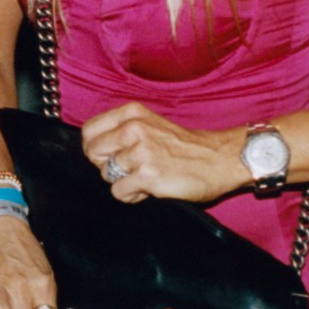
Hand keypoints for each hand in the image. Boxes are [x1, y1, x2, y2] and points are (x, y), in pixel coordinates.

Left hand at [79, 101, 240, 204]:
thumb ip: (122, 130)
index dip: (95, 147)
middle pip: (93, 153)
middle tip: (128, 169)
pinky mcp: (148, 176)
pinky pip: (118, 192)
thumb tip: (94, 149)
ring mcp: (141, 153)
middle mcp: (134, 129)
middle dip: (105, 165)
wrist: (219, 159)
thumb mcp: (150, 123)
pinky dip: (131, 195)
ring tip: (144, 177)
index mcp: (132, 114)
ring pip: (106, 174)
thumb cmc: (183, 145)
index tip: (110, 154)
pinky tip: (148, 189)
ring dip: (123, 181)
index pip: (89, 131)